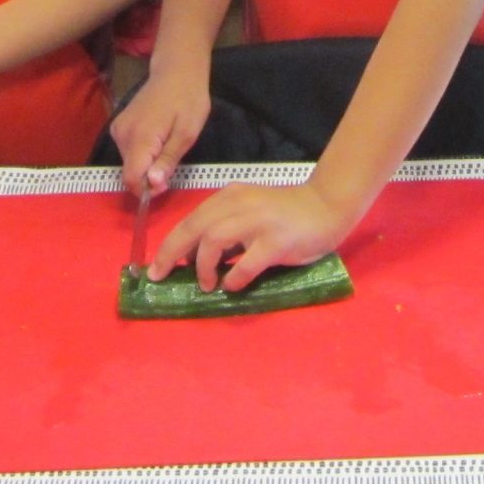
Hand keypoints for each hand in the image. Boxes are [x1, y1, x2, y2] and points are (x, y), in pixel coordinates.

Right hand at [113, 65, 209, 198]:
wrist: (176, 70)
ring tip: (167, 146)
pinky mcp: (119, 125)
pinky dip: (142, 154)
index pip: (131, 178)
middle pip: (130, 172)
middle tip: (173, 162)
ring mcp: (118, 129)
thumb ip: (168, 160)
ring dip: (146, 165)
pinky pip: (128, 152)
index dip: (147, 190)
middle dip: (149, 177)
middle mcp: (122, 134)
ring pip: (129, 163)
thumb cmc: (188, 99)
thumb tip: (153, 185)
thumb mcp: (187, 133)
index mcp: (140, 137)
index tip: (166, 182)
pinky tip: (158, 140)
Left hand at [151, 179, 354, 292]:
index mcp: (230, 197)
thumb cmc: (286, 215)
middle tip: (163, 277)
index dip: (169, 245)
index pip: (190, 220)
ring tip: (207, 284)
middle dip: (172, 255)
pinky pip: (246, 263)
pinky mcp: (276, 240)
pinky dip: (234, 277)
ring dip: (203, 266)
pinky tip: (233, 285)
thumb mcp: (249, 214)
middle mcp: (239, 204)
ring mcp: (258, 221)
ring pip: (213, 240)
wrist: (326, 206)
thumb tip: (196, 262)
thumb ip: (226, 231)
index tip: (156, 268)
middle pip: (194, 228)